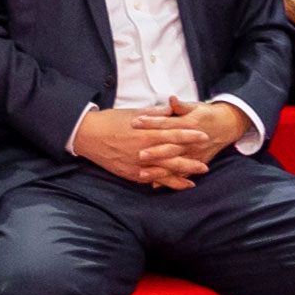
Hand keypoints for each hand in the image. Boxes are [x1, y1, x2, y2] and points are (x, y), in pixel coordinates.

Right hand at [71, 103, 221, 189]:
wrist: (88, 135)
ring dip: (182, 174)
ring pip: (165, 171)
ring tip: (197, 176)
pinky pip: (152, 179)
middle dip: (191, 160)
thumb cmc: (110, 121)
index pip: (173, 134)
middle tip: (206, 163)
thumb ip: (155, 114)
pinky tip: (179, 185)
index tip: (203, 135)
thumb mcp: (133, 112)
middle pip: (173, 156)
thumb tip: (171, 109)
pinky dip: (166, 182)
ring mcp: (138, 164)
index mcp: (146, 133)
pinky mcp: (131, 173)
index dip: (190, 135)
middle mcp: (144, 150)